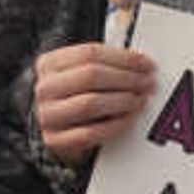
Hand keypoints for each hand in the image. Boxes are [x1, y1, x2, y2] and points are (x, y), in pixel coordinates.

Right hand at [35, 42, 156, 158]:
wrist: (57, 129)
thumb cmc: (76, 97)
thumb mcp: (81, 74)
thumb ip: (105, 64)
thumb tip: (141, 63)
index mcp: (50, 63)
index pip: (90, 53)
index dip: (123, 58)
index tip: (146, 64)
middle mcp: (45, 88)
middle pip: (91, 76)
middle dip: (126, 78)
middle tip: (148, 83)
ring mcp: (48, 115)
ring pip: (90, 103)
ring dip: (123, 100)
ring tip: (141, 100)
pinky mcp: (55, 140)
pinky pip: (91, 132)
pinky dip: (115, 125)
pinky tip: (130, 118)